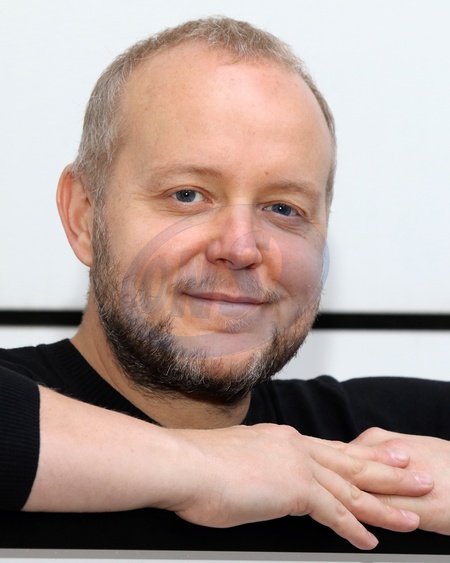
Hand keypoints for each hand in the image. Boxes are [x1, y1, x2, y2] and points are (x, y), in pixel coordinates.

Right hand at [163, 424, 431, 549]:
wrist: (185, 464)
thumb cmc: (200, 466)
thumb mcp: (237, 459)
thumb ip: (259, 467)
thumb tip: (263, 477)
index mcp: (282, 438)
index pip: (330, 449)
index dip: (359, 454)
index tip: (381, 454)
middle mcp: (295, 446)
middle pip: (351, 461)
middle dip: (387, 470)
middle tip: (416, 472)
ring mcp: (298, 465)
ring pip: (351, 488)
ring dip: (384, 503)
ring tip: (412, 512)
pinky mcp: (295, 488)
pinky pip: (334, 513)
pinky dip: (354, 528)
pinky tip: (370, 540)